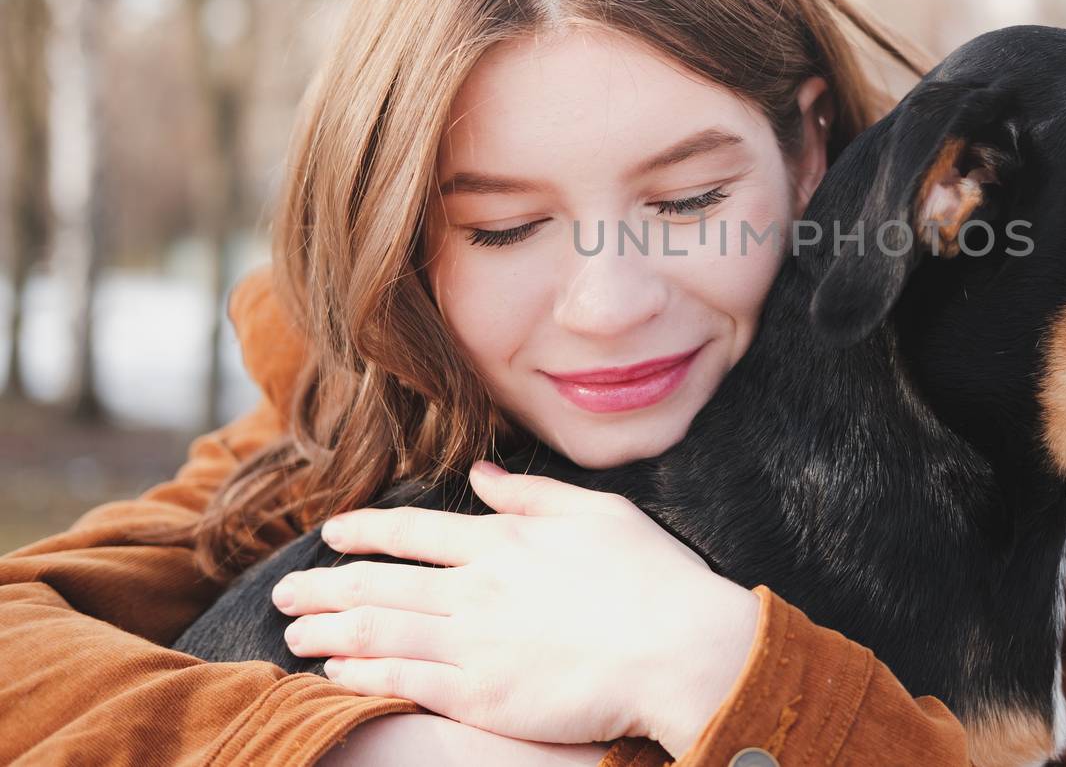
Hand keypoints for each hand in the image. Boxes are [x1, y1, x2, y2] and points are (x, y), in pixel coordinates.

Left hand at [275, 463, 759, 757]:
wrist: (677, 648)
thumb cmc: (651, 578)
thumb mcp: (597, 511)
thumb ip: (531, 494)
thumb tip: (479, 474)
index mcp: (504, 539)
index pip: (413, 531)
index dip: (364, 531)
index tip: (333, 533)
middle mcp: (476, 586)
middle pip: (379, 582)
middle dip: (323, 585)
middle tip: (286, 593)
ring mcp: (473, 642)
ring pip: (377, 630)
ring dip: (327, 630)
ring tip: (293, 633)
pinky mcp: (480, 694)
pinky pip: (402, 680)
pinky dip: (360, 673)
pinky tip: (334, 673)